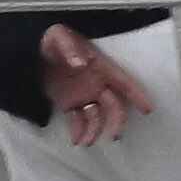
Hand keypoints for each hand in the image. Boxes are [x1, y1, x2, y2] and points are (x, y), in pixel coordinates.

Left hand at [42, 24, 154, 147]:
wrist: (31, 51)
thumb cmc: (51, 40)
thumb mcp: (59, 37)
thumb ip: (70, 48)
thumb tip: (81, 63)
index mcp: (99, 68)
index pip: (123, 82)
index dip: (137, 95)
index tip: (148, 109)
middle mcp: (96, 84)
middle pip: (114, 106)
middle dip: (117, 122)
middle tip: (114, 137)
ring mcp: (83, 95)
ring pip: (97, 117)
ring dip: (95, 131)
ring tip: (86, 142)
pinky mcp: (69, 104)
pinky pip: (78, 122)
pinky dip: (79, 132)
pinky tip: (75, 140)